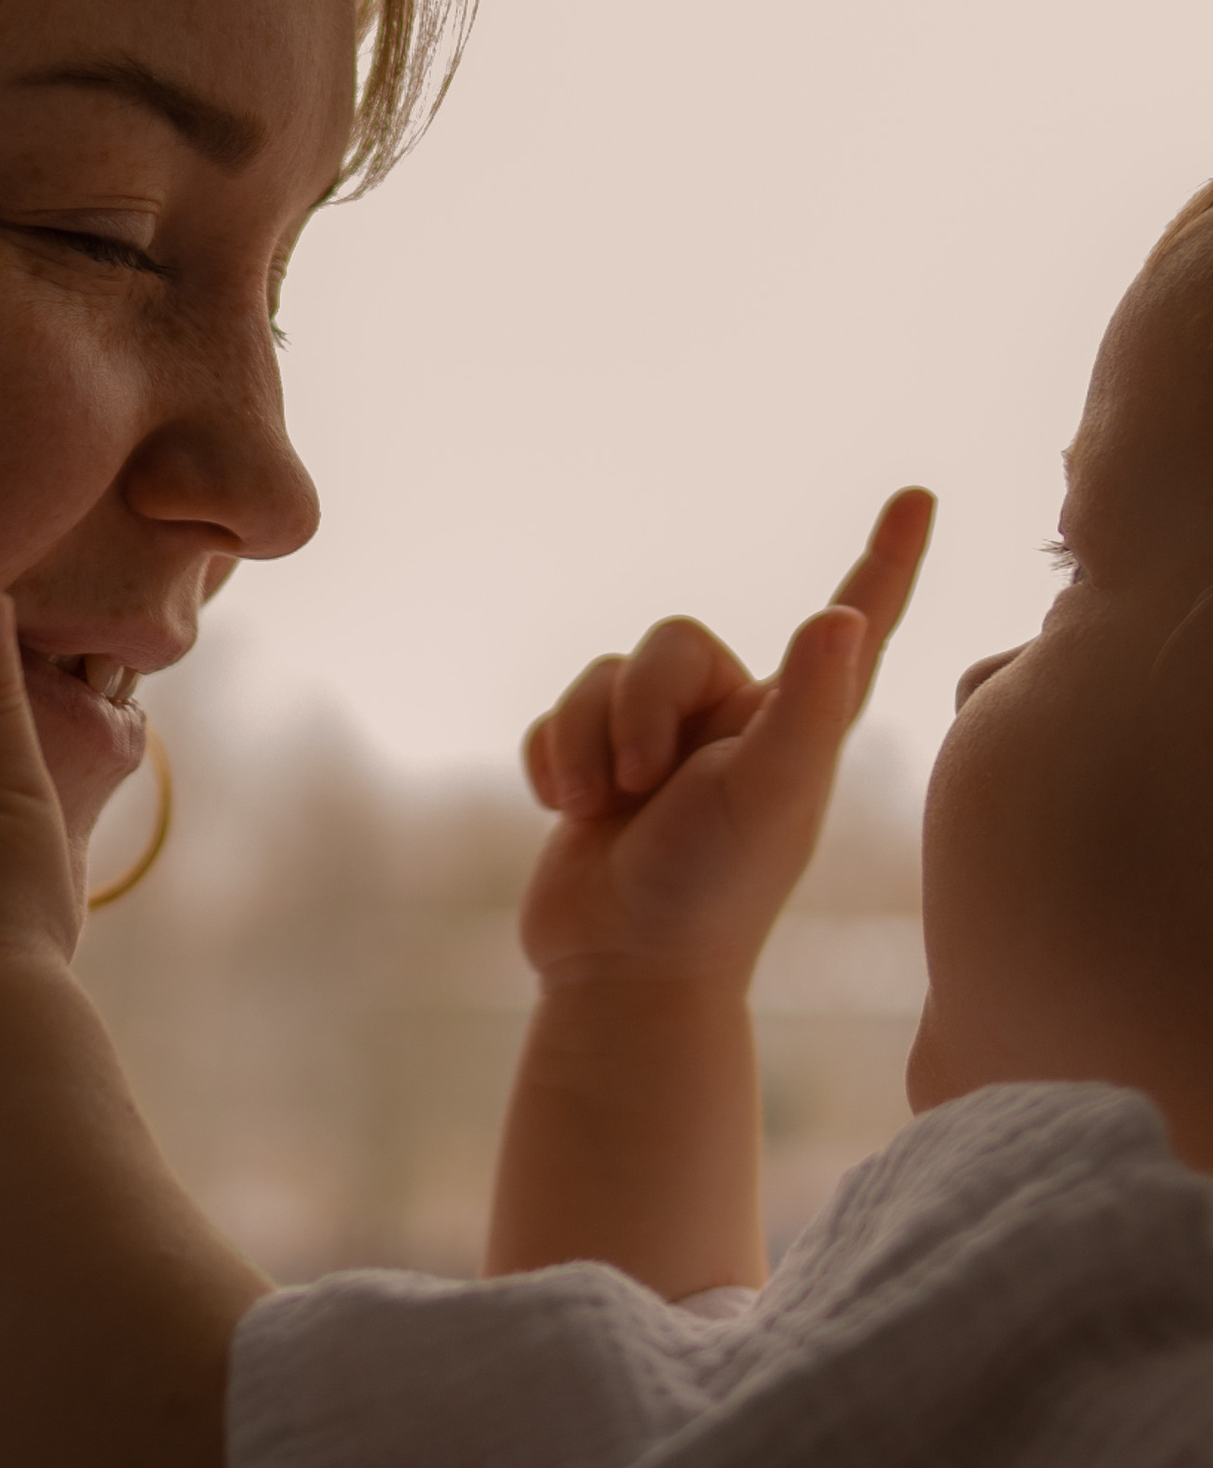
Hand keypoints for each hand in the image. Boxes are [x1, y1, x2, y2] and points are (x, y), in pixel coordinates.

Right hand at [517, 487, 934, 994]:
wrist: (619, 971)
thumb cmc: (710, 891)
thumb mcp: (767, 795)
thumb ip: (806, 705)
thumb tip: (841, 619)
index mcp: (796, 725)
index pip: (853, 622)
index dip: (886, 560)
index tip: (920, 496)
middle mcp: (733, 723)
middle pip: (668, 644)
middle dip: (637, 706)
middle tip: (641, 784)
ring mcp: (660, 744)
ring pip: (601, 676)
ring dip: (583, 739)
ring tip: (598, 807)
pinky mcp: (593, 765)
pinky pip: (552, 715)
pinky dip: (548, 760)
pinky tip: (563, 814)